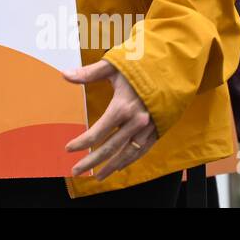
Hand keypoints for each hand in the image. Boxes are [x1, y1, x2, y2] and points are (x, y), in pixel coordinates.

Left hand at [63, 59, 156, 179]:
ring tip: (97, 176)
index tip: (68, 149)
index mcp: (123, 106)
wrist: (175, 66)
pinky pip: (142, 150)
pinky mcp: (159, 130)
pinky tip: (120, 166)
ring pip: (127, 154)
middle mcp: (136, 121)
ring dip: (111, 166)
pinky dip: (130, 160)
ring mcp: (149, 128)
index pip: (97, 132)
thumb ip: (88, 73)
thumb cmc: (142, 63)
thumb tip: (64, 74)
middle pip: (110, 148)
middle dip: (91, 161)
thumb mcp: (114, 65)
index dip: (81, 142)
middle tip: (76, 171)